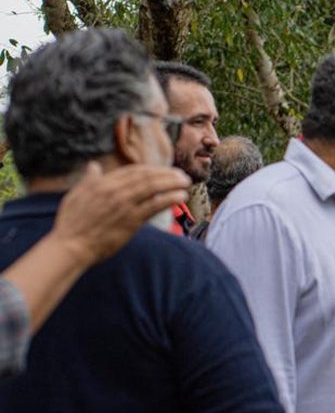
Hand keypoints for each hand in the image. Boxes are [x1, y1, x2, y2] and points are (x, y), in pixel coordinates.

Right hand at [53, 163, 190, 265]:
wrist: (71, 246)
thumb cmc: (71, 223)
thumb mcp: (76, 195)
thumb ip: (89, 179)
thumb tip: (94, 166)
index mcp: (101, 183)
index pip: (133, 171)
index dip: (152, 170)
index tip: (164, 172)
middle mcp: (114, 190)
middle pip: (147, 176)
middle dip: (167, 174)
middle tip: (182, 175)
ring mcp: (124, 205)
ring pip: (154, 187)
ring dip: (173, 183)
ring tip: (186, 183)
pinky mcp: (131, 220)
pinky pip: (155, 205)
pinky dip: (170, 198)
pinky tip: (180, 196)